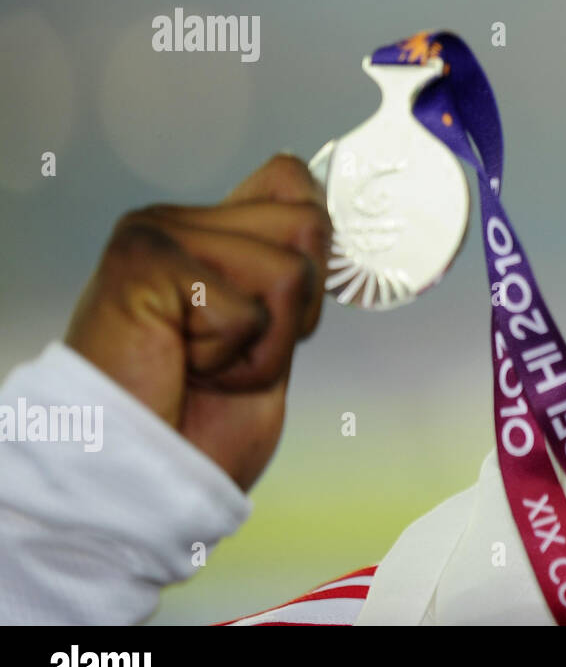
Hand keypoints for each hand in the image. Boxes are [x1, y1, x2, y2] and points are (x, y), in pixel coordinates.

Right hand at [65, 154, 331, 490]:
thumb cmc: (195, 425)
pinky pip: (251, 311)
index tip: (279, 320)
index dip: (315, 258)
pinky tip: (187, 373)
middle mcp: (177, 221)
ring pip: (293, 270)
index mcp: (207, 232)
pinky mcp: (146, 263)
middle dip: (296, 314)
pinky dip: (238, 362)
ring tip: (209, 368)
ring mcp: (158, 235)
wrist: (138, 485)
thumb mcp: (268, 337)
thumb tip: (327, 216)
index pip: (295, 182)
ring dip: (269, 344)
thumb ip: (290, 275)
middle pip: (311, 225)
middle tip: (232, 356)